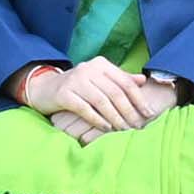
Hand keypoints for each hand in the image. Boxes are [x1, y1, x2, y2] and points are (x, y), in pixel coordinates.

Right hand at [25, 60, 175, 140]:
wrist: (44, 88)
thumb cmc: (77, 86)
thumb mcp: (99, 78)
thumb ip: (120, 78)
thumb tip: (142, 80)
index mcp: (101, 64)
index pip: (125, 82)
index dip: (139, 98)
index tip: (149, 113)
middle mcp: (88, 69)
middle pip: (115, 92)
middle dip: (129, 111)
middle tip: (138, 125)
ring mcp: (75, 80)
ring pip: (101, 101)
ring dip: (115, 117)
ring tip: (124, 129)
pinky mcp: (64, 94)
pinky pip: (85, 108)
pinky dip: (97, 119)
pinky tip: (106, 128)